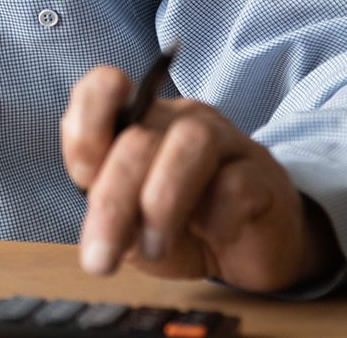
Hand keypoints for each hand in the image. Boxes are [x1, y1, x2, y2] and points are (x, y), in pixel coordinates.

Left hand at [60, 66, 339, 291]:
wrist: (247, 251)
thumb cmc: (180, 229)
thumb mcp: (130, 222)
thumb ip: (108, 209)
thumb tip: (101, 221)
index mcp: (136, 123)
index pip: (101, 90)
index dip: (86, 122)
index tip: (82, 171)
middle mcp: (178, 120)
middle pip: (139, 139)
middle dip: (114, 202)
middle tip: (103, 256)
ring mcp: (226, 141)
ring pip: (192, 144)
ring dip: (163, 205)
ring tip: (157, 247)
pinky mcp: (264, 174)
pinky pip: (236, 184)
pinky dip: (216, 218)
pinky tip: (214, 237)